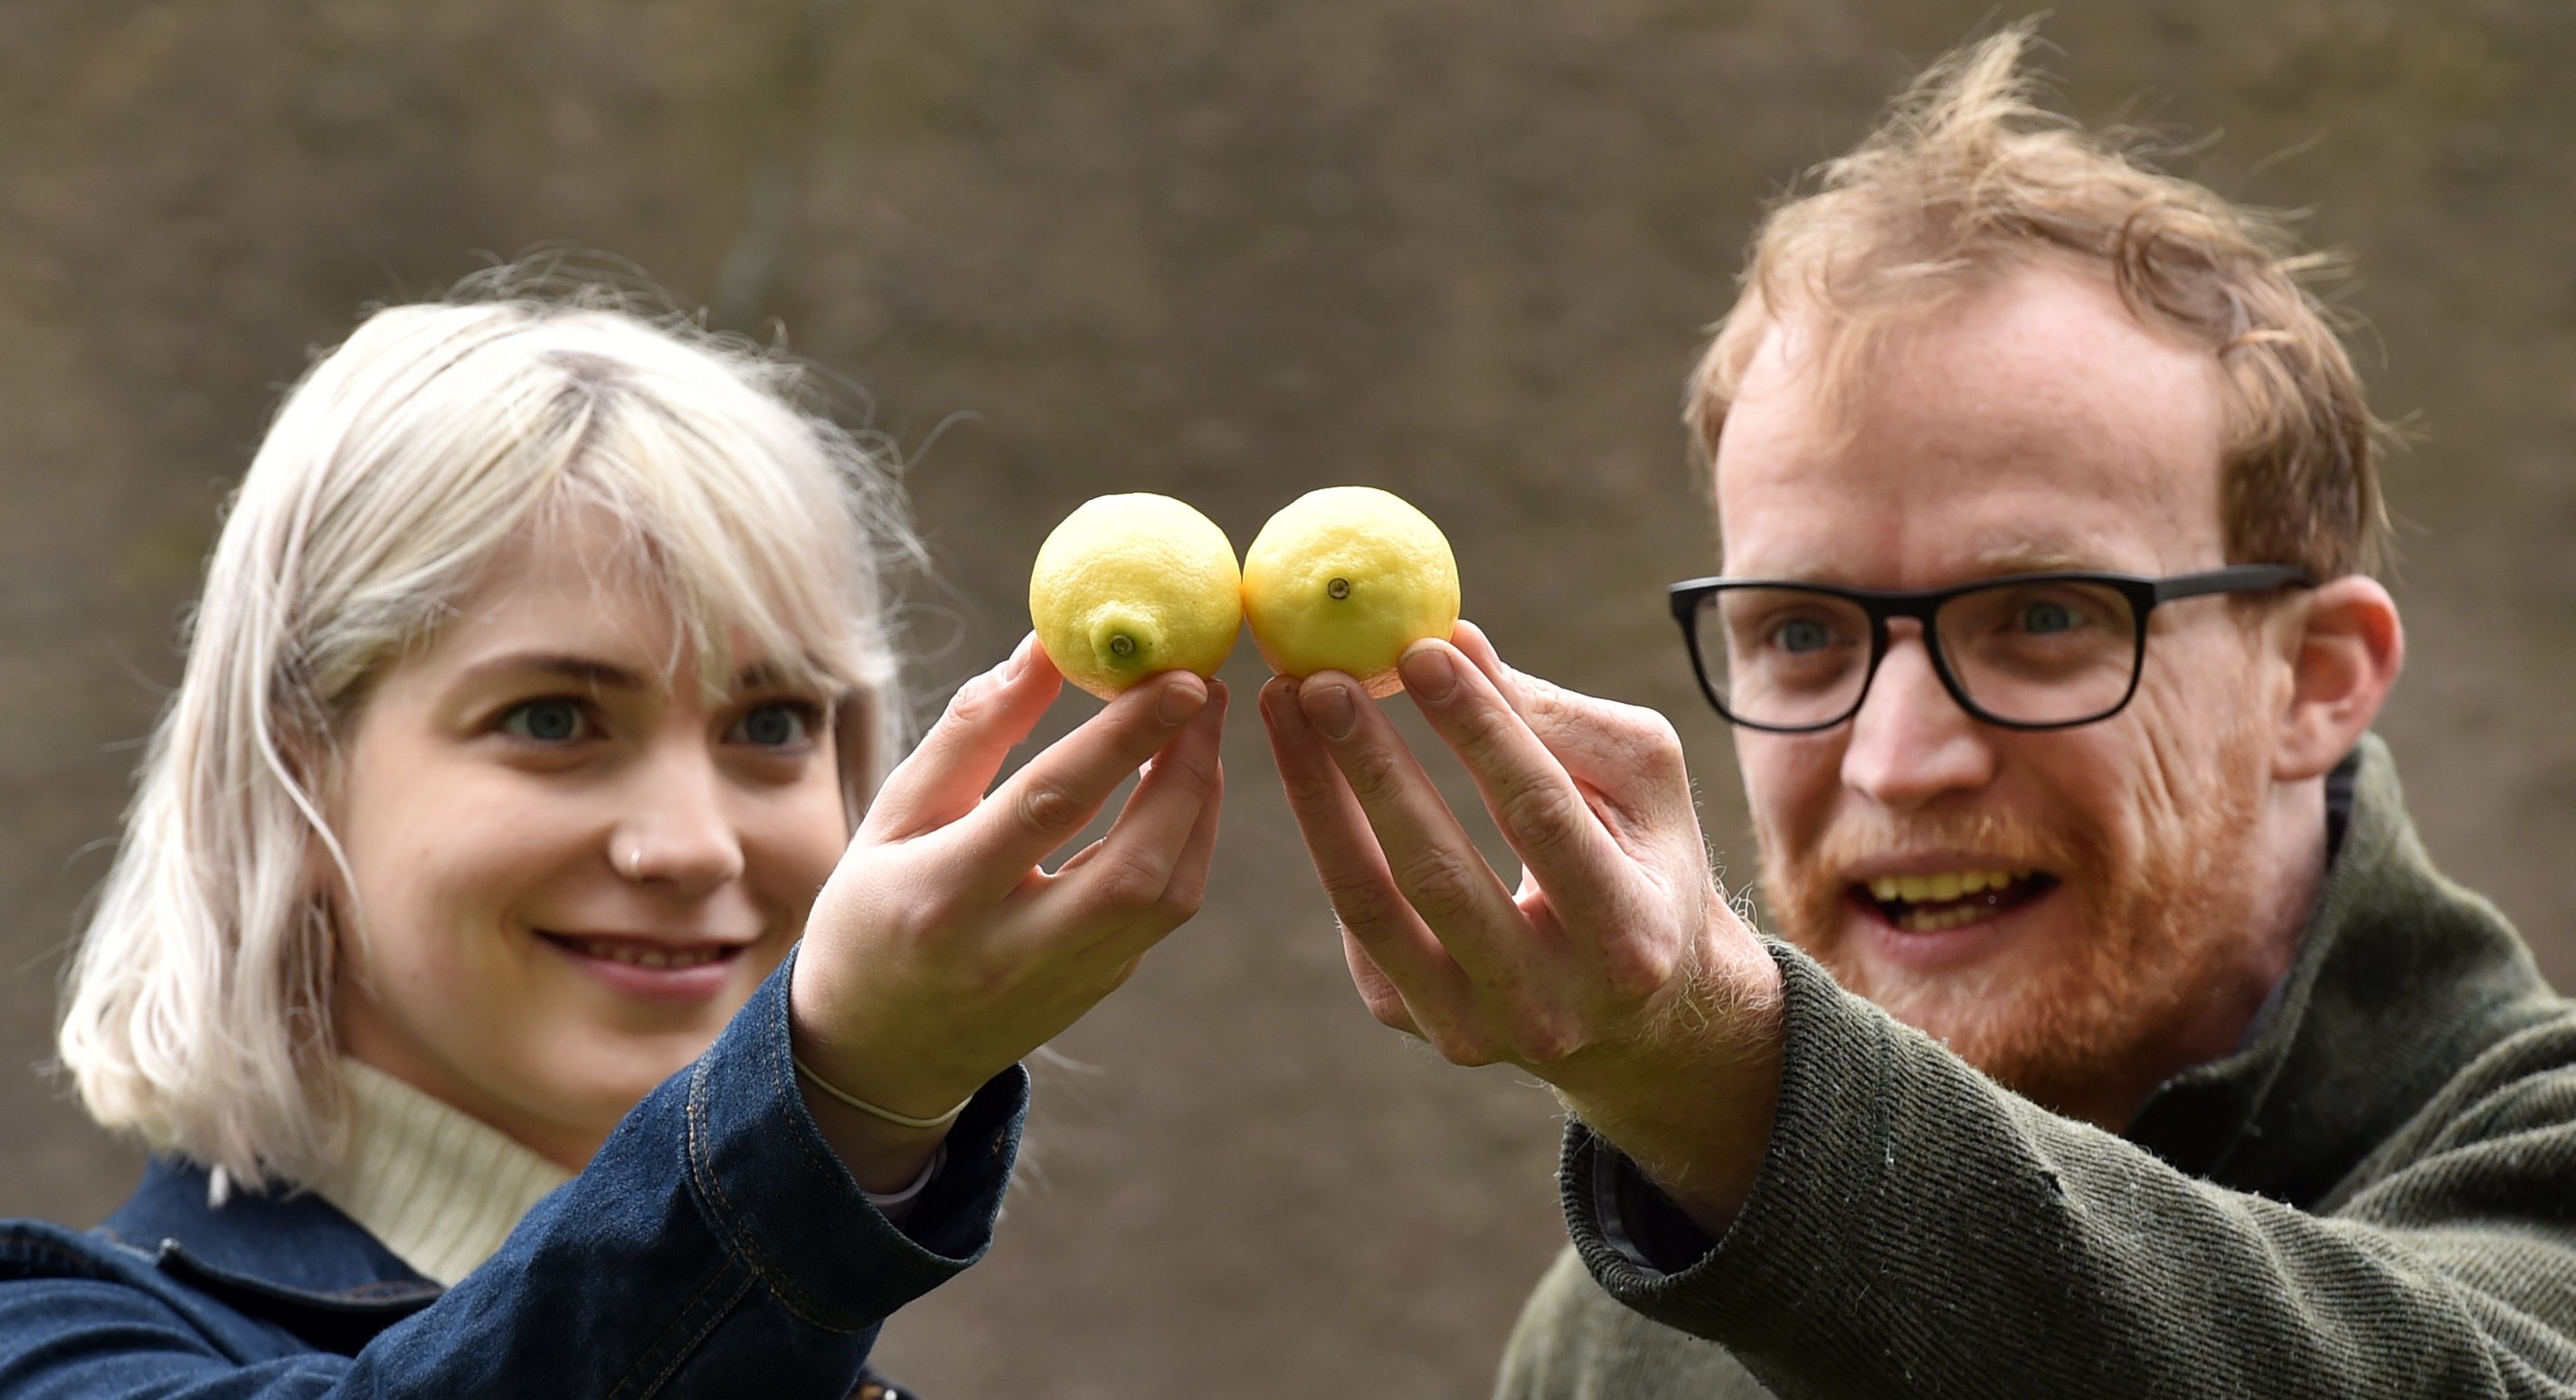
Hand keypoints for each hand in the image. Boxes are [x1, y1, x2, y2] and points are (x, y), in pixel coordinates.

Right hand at [790, 634, 1225, 1189]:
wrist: (875, 1053)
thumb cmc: (872, 911)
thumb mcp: (892, 817)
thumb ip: (970, 732)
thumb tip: (1043, 649)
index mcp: (944, 895)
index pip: (1050, 805)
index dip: (1122, 737)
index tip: (1178, 675)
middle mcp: (1012, 949)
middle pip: (1136, 863)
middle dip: (1186, 770)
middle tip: (1203, 689)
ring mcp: (1065, 979)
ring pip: (1167, 895)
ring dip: (1198, 804)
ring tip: (1196, 730)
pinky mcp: (1100, 988)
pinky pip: (1163, 911)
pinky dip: (1186, 841)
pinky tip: (1180, 787)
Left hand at [1259, 621, 1782, 1229]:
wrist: (1643, 1009)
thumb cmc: (1646, 860)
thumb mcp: (1640, 783)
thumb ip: (1553, 717)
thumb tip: (1449, 642)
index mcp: (1631, 936)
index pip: (1541, 816)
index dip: (1477, 730)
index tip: (1420, 649)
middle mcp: (1550, 1006)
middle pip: (1438, 873)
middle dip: (1373, 764)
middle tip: (1324, 676)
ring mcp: (1476, 1030)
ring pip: (1372, 906)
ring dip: (1318, 795)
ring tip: (1284, 702)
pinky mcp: (1421, 1025)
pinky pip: (1358, 925)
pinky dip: (1327, 836)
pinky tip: (1306, 765)